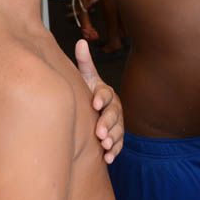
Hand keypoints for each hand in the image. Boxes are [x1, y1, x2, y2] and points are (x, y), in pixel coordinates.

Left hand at [75, 40, 123, 162]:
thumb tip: (81, 41)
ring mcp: (117, 123)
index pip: (105, 93)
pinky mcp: (116, 138)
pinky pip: (118, 145)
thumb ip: (84, 63)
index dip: (101, 98)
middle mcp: (113, 107)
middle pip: (114, 114)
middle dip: (108, 123)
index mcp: (105, 92)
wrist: (92, 113)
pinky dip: (114, 151)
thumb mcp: (86, 79)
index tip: (95, 103)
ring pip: (118, 130)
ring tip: (104, 145)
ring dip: (112, 138)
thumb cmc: (87, 93)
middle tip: (100, 132)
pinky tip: (108, 158)